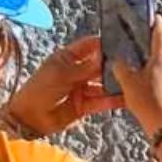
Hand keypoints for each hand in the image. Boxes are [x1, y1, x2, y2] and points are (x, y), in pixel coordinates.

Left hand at [1, 35, 124, 137]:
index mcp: (67, 58)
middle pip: (98, 65)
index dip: (102, 44)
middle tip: (131, 64)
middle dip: (112, 65)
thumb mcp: (60, 75)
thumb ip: (84, 68)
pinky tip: (125, 98)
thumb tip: (103, 57)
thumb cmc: (38, 91)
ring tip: (131, 82)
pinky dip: (112, 100)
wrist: (29, 119)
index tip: (119, 42)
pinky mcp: (85, 105)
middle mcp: (76, 71)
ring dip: (114, 83)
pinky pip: (101, 101)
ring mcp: (81, 88)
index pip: (88, 46)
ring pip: (102, 84)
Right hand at [112, 17, 161, 137]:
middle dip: (150, 48)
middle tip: (139, 43)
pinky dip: (154, 78)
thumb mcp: (128, 82)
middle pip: (161, 52)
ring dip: (151, 65)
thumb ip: (121, 68)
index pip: (161, 36)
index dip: (157, 25)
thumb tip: (117, 62)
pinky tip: (144, 85)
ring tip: (138, 67)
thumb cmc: (147, 101)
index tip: (155, 17)